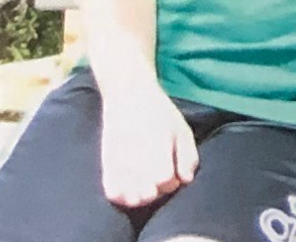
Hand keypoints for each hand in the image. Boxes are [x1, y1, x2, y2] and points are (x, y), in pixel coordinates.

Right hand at [100, 86, 198, 206]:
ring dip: (142, 196)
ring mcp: (119, 165)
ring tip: (146, 184)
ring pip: (131, 198)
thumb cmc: (160, 113)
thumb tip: (185, 180)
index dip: (172, 181)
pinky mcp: (107, 165)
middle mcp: (136, 161)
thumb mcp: (182, 130)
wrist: (128, 97)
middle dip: (159, 190)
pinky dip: (123, 197)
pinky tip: (131, 188)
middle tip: (160, 176)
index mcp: (157, 151)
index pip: (166, 183)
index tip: (173, 170)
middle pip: (149, 195)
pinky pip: (113, 193)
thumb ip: (188, 156)